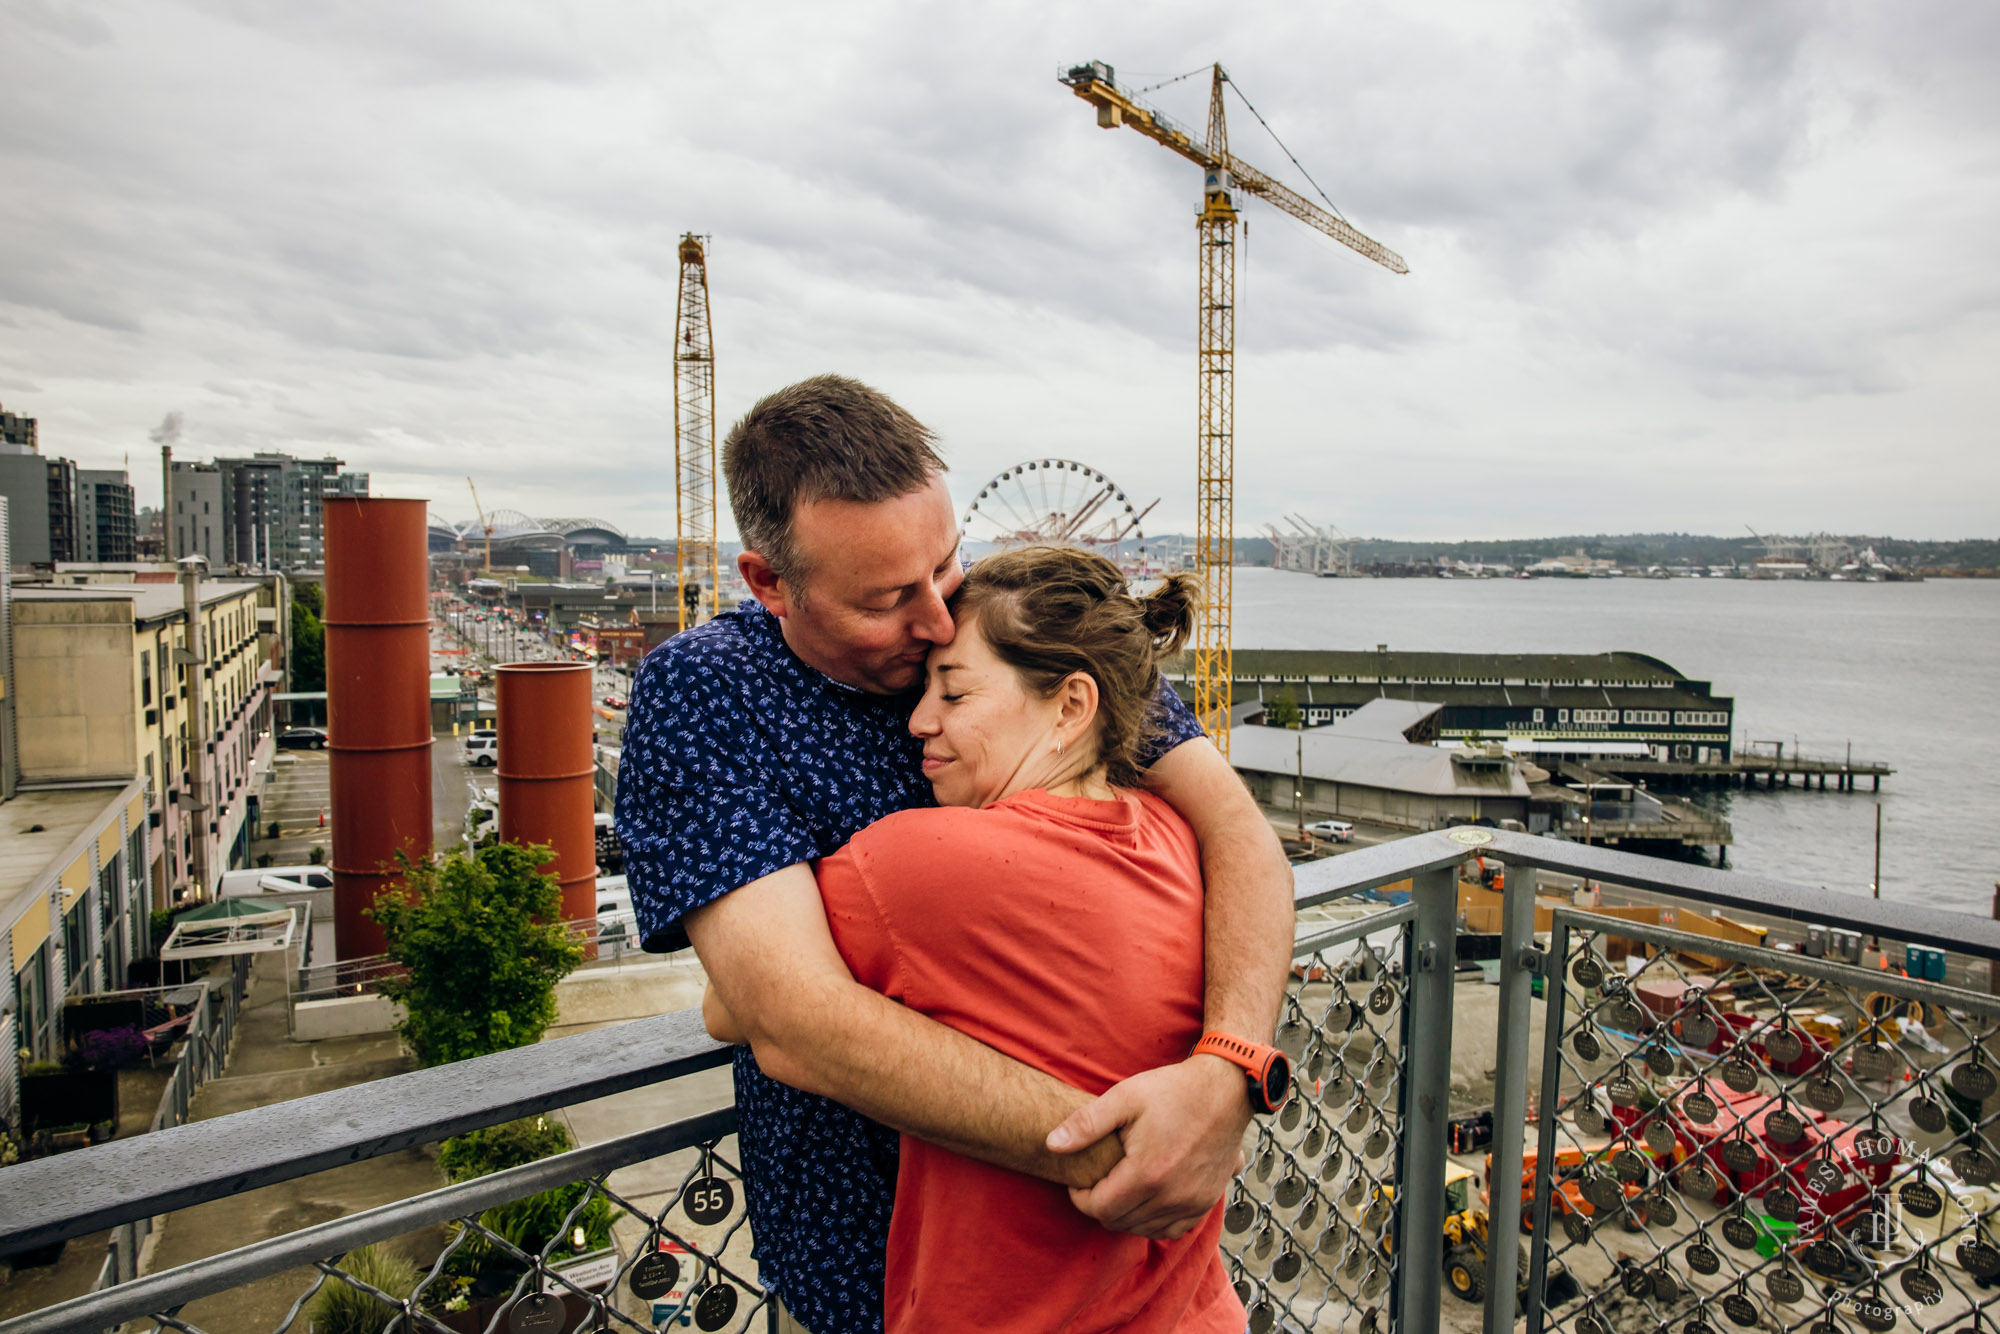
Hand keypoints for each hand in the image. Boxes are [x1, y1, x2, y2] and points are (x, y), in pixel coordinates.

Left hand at [1045, 1056, 1250, 1239]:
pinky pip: (1172, 1230)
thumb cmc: (1172, 1090)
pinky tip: (1145, 1198)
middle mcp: (1171, 1196)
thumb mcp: (1124, 1097)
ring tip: (1119, 1186)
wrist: (1225, 1090)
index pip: (1100, 1208)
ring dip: (1125, 1214)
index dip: (1080, 1197)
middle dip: (1100, 1205)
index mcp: (1147, 1174)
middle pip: (1119, 1222)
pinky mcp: (1206, 1201)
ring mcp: (1192, 1202)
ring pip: (1143, 1229)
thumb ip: (1085, 1124)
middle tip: (1097, 1180)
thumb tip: (1051, 1145)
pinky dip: (1153, 1221)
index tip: (1078, 1180)